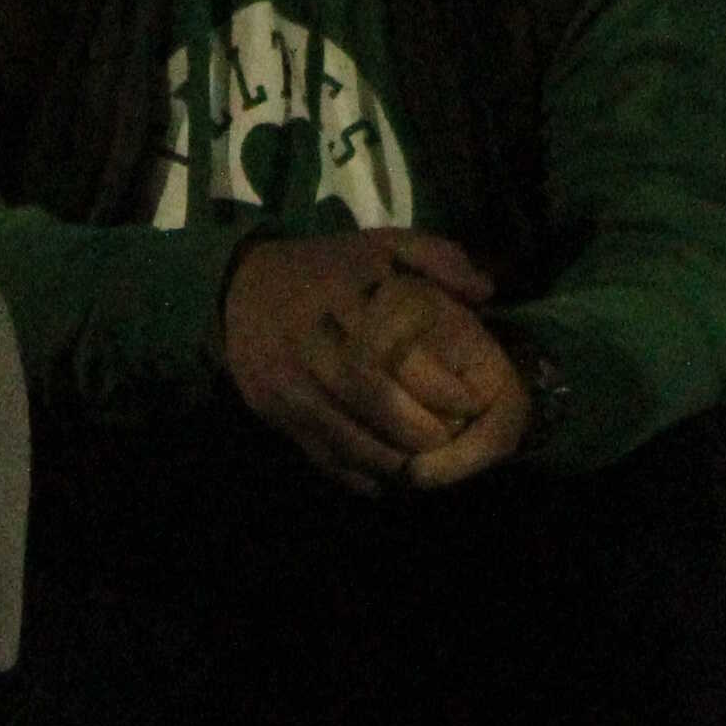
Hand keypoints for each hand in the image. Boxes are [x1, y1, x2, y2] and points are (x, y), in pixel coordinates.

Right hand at [218, 227, 498, 490]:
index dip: (436, 387)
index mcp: (343, 296)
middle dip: (417, 432)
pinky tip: (385, 480)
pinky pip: (319, 453)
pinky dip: (357, 474)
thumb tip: (484, 292)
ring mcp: (288, 383)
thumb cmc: (327, 270)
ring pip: (345, 436)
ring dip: (391, 461)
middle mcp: (312, 341)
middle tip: (452, 445)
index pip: (395, 352)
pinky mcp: (273, 412)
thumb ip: (437, 258)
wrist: (241, 287)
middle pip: (370, 400)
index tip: (470, 404)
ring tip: (426, 469)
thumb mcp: (381, 245)